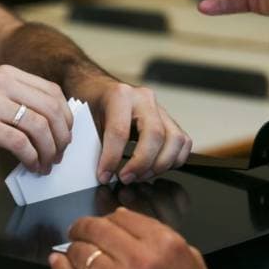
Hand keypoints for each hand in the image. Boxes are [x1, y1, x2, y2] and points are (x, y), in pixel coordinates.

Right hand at [0, 65, 72, 173]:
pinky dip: (32, 158)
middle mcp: (2, 83)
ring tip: (46, 164)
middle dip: (62, 136)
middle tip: (60, 154)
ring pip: (40, 127)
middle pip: (52, 109)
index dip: (65, 117)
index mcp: (6, 74)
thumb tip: (39, 121)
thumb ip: (10, 99)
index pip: (52, 92)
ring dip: (49, 151)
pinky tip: (31, 166)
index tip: (64, 135)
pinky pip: (20, 143)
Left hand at [49, 207, 220, 268]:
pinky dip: (61, 267)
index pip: (123, 216)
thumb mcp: (188, 256)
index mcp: (164, 244)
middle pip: (98, 229)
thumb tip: (121, 216)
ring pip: (82, 252)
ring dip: (74, 247)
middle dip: (84, 226)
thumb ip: (157, 232)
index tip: (104, 220)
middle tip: (79, 228)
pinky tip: (57, 259)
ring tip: (74, 248)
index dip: (109, 216)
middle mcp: (140, 260)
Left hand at [74, 77, 191, 184]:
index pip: (120, 131)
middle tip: (126, 178)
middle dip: (141, 164)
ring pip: (175, 139)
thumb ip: (92, 144)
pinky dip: (174, 160)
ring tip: (140, 176)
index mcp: (120, 95)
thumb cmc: (92, 105)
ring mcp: (160, 109)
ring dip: (160, 165)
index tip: (104, 175)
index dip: (112, 158)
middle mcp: (144, 99)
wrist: (99, 90)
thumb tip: (100, 173)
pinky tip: (155, 168)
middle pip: (155, 135)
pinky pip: (183, 143)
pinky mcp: (170, 121)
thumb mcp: (85, 121)